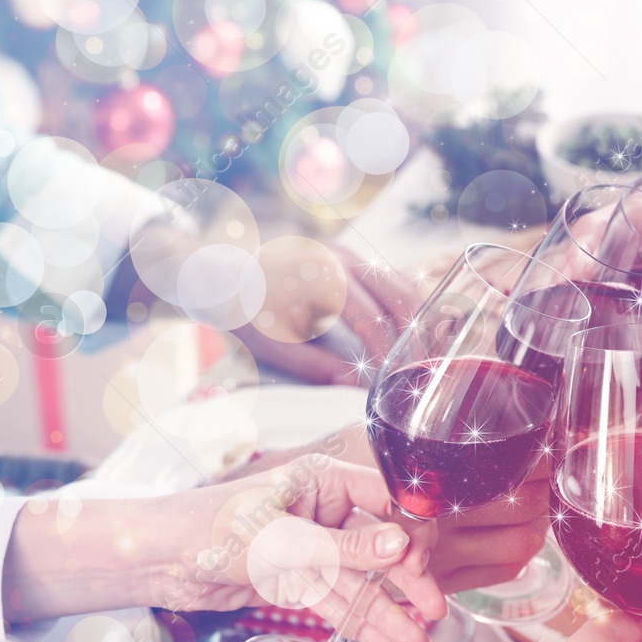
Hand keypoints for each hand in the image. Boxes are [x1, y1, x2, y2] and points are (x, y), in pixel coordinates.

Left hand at [4, 454, 446, 641]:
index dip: (411, 533)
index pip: (387, 500)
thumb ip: (346, 548)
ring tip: (416, 640)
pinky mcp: (295, 579)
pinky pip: (336, 600)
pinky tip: (387, 641)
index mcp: (325, 482)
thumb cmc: (211, 529)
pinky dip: (359, 621)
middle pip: (380, 546)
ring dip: (387, 610)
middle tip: (434, 611)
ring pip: (359, 580)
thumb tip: (402, 546)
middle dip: (407, 581)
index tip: (422, 566)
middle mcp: (324, 512)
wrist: (157, 560)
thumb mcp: (285, 540)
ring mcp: (311, 548)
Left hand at [236, 241, 420, 385]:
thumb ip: (316, 367)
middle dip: (413, 336)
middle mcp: (339, 258)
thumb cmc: (247, 312)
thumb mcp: (274, 345)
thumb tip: (356, 387)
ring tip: (415, 356)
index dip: (386, 352)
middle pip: (399, 296)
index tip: (392, 378)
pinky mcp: (353, 259)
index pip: (370, 318)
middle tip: (416, 371)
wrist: (225, 276)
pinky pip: (392, 281)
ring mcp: (349, 254)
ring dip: (415, 321)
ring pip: (402, 285)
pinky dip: (405, 309)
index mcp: (319, 277)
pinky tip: (405, 337)